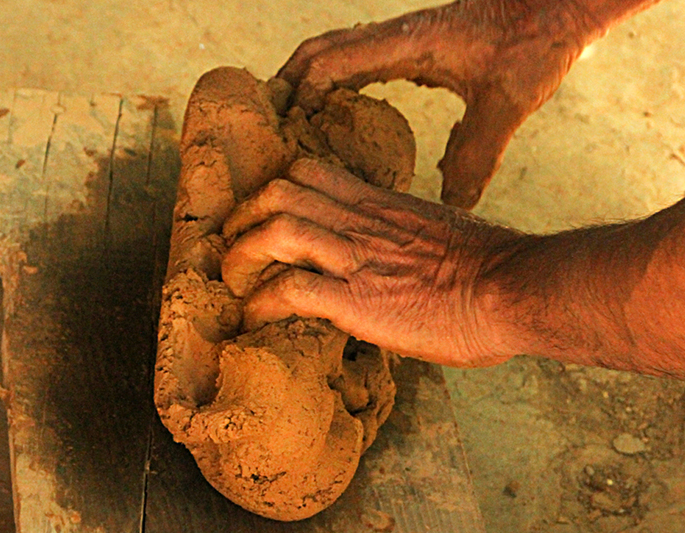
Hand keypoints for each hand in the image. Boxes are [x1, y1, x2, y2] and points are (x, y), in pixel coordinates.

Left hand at [221, 158, 521, 367]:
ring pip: (277, 230)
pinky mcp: (359, 301)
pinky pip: (291, 290)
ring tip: (234, 280)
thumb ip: (399, 234)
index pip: (310, 172)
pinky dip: (262, 303)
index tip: (262, 215)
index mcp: (379, 204)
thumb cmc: (490, 268)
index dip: (274, 189)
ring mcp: (358, 258)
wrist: (515, 289)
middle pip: (280, 192)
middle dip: (244, 216)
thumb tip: (384, 255)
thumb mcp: (436, 232)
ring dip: (242, 254)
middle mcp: (361, 222)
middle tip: (234, 244)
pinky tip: (256, 318)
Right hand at [278, 0, 600, 208]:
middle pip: (317, 51)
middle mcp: (395, 37)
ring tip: (292, 119)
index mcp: (405, 46)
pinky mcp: (414, 43)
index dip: (299, 96)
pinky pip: (358, 57)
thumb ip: (476, 156)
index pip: (329, 63)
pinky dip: (335, 79)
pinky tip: (342, 110)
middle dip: (287, 85)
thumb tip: (452, 205)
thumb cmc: (533, 43)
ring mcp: (402, 37)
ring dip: (307, 79)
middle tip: (270, 125)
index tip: (285, 132)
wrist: (556, 4)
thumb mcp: (505, 104)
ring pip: (333, 49)